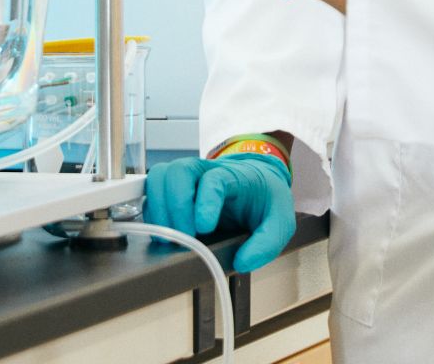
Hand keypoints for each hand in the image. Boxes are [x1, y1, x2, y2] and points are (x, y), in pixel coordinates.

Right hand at [144, 153, 295, 271]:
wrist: (258, 182)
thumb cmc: (266, 199)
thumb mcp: (280, 220)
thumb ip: (267, 242)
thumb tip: (243, 262)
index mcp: (234, 176)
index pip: (214, 179)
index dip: (205, 201)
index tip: (204, 228)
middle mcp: (206, 171)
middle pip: (179, 171)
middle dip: (177, 206)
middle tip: (186, 236)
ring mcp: (188, 178)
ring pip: (160, 177)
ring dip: (160, 209)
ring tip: (172, 238)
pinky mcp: (174, 190)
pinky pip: (152, 193)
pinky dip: (154, 214)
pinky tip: (165, 235)